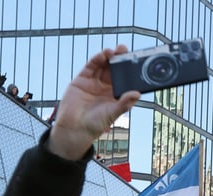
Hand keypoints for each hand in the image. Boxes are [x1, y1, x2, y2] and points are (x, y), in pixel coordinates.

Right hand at [48, 46, 140, 160]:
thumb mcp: (113, 113)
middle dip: (120, 60)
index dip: (130, 71)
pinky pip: (91, 67)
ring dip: (109, 57)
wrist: (74, 127)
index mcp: (116, 96)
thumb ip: (124, 103)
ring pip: (103, 66)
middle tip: (126, 50)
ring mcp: (94, 83)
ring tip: (115, 51)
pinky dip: (97, 59)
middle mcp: (106, 88)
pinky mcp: (82, 80)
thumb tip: (138, 93)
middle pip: (115, 70)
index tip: (137, 61)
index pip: (125, 80)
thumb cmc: (95, 124)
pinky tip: (103, 55)